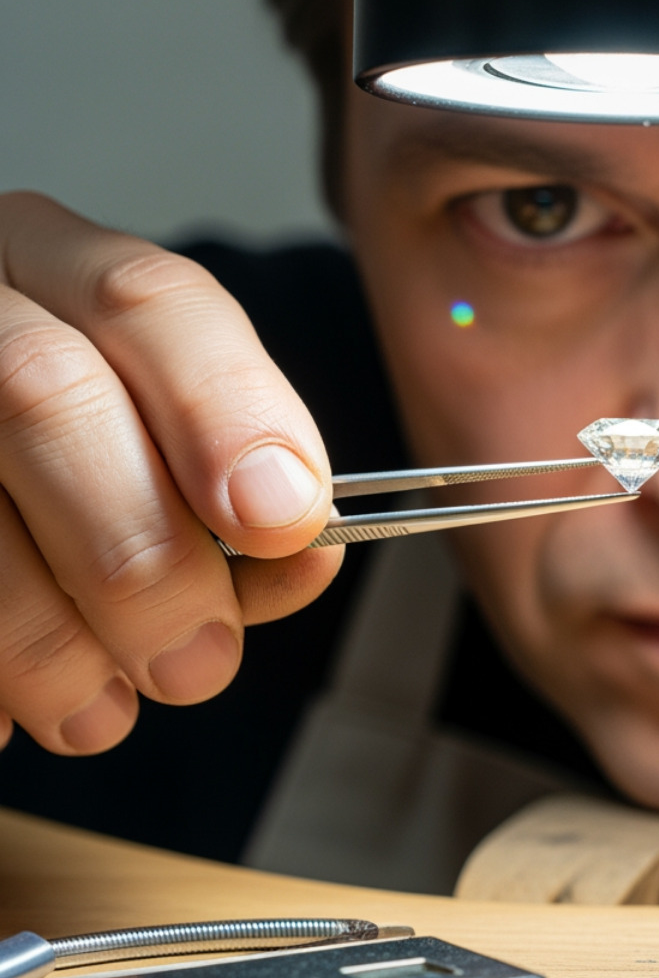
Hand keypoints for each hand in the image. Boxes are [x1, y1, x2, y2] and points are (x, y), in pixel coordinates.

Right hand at [0, 193, 340, 754]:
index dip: (227, 412)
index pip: (152, 302)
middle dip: (139, 552)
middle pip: (47, 393)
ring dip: (45, 636)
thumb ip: (234, 486)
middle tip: (197, 663)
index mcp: (64, 269)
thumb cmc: (84, 460)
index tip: (284, 520)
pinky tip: (11, 709)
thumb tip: (305, 558)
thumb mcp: (162, 436)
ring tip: (98, 711)